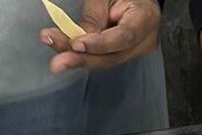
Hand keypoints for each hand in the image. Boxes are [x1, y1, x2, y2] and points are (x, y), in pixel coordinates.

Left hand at [40, 0, 160, 71]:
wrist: (136, 0)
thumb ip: (94, 17)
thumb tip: (74, 42)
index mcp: (145, 18)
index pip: (124, 37)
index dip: (100, 44)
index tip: (76, 45)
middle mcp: (144, 40)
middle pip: (112, 56)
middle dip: (82, 59)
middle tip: (58, 62)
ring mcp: (135, 50)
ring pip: (104, 61)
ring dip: (77, 59)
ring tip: (56, 59)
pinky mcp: (123, 53)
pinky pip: (102, 58)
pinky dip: (81, 57)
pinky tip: (64, 54)